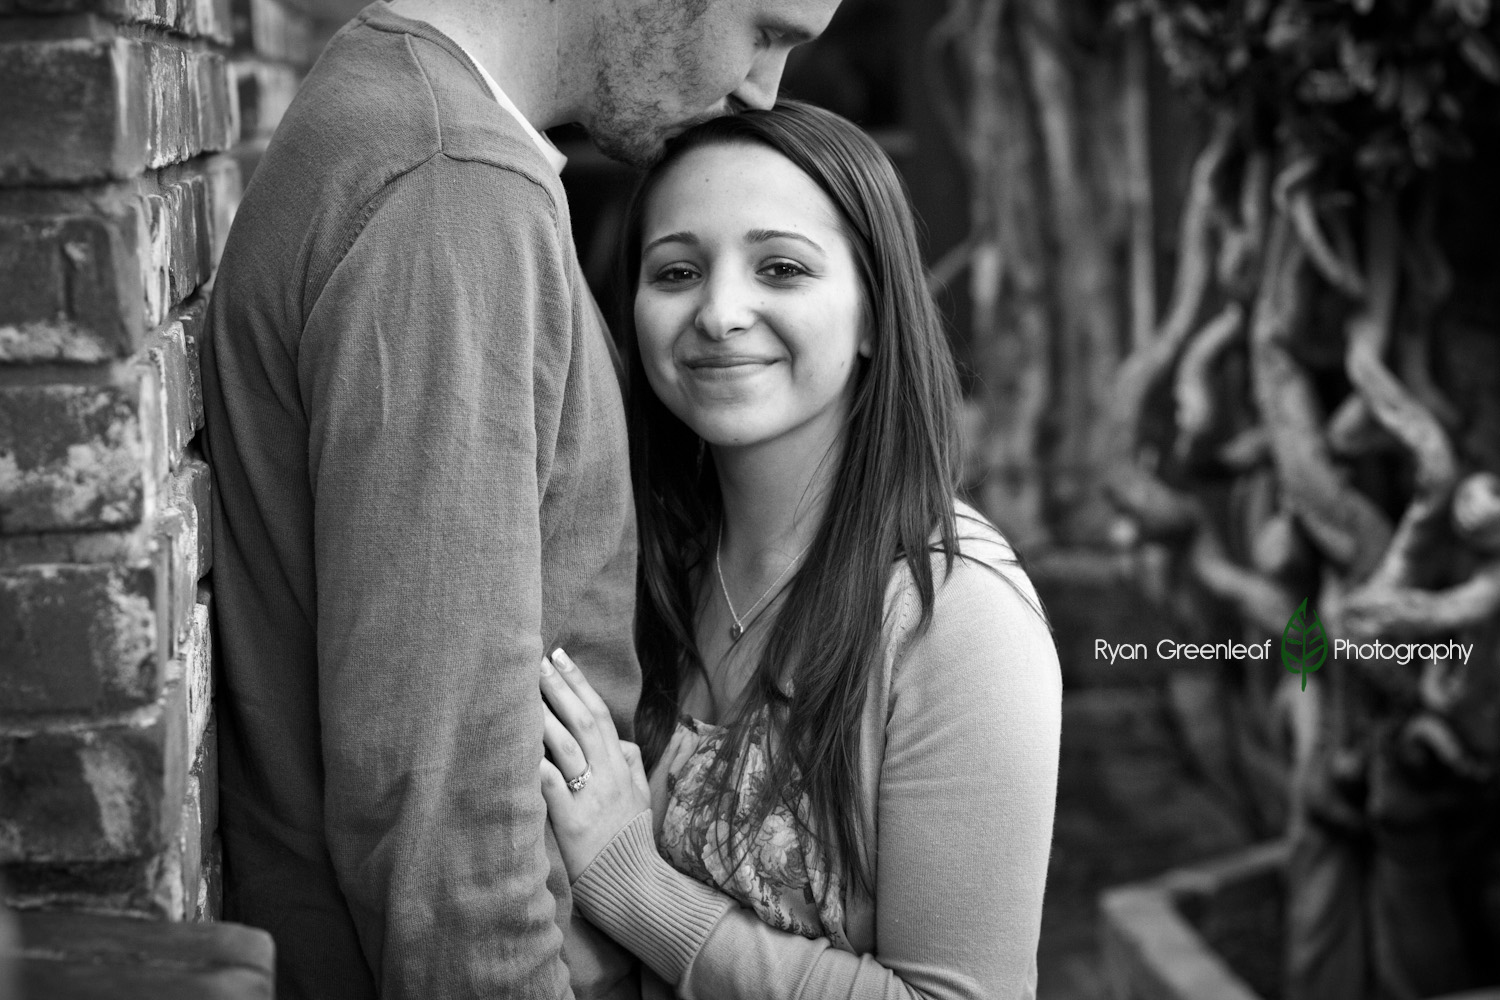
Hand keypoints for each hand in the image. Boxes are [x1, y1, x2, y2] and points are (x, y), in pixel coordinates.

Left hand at [539, 648, 650, 881]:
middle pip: (583, 721)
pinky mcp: (572, 822)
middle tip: (535, 660)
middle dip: (559, 687)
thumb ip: (632, 764)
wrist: (633, 882)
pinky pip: (551, 787)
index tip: (560, 655)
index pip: (601, 713)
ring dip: (544, 716)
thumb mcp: (640, 796)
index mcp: (620, 765)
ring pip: (566, 746)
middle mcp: (607, 774)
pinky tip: (518, 747)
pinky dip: (535, 765)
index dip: (580, 682)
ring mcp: (591, 797)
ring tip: (522, 692)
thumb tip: (624, 741)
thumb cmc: (631, 839)